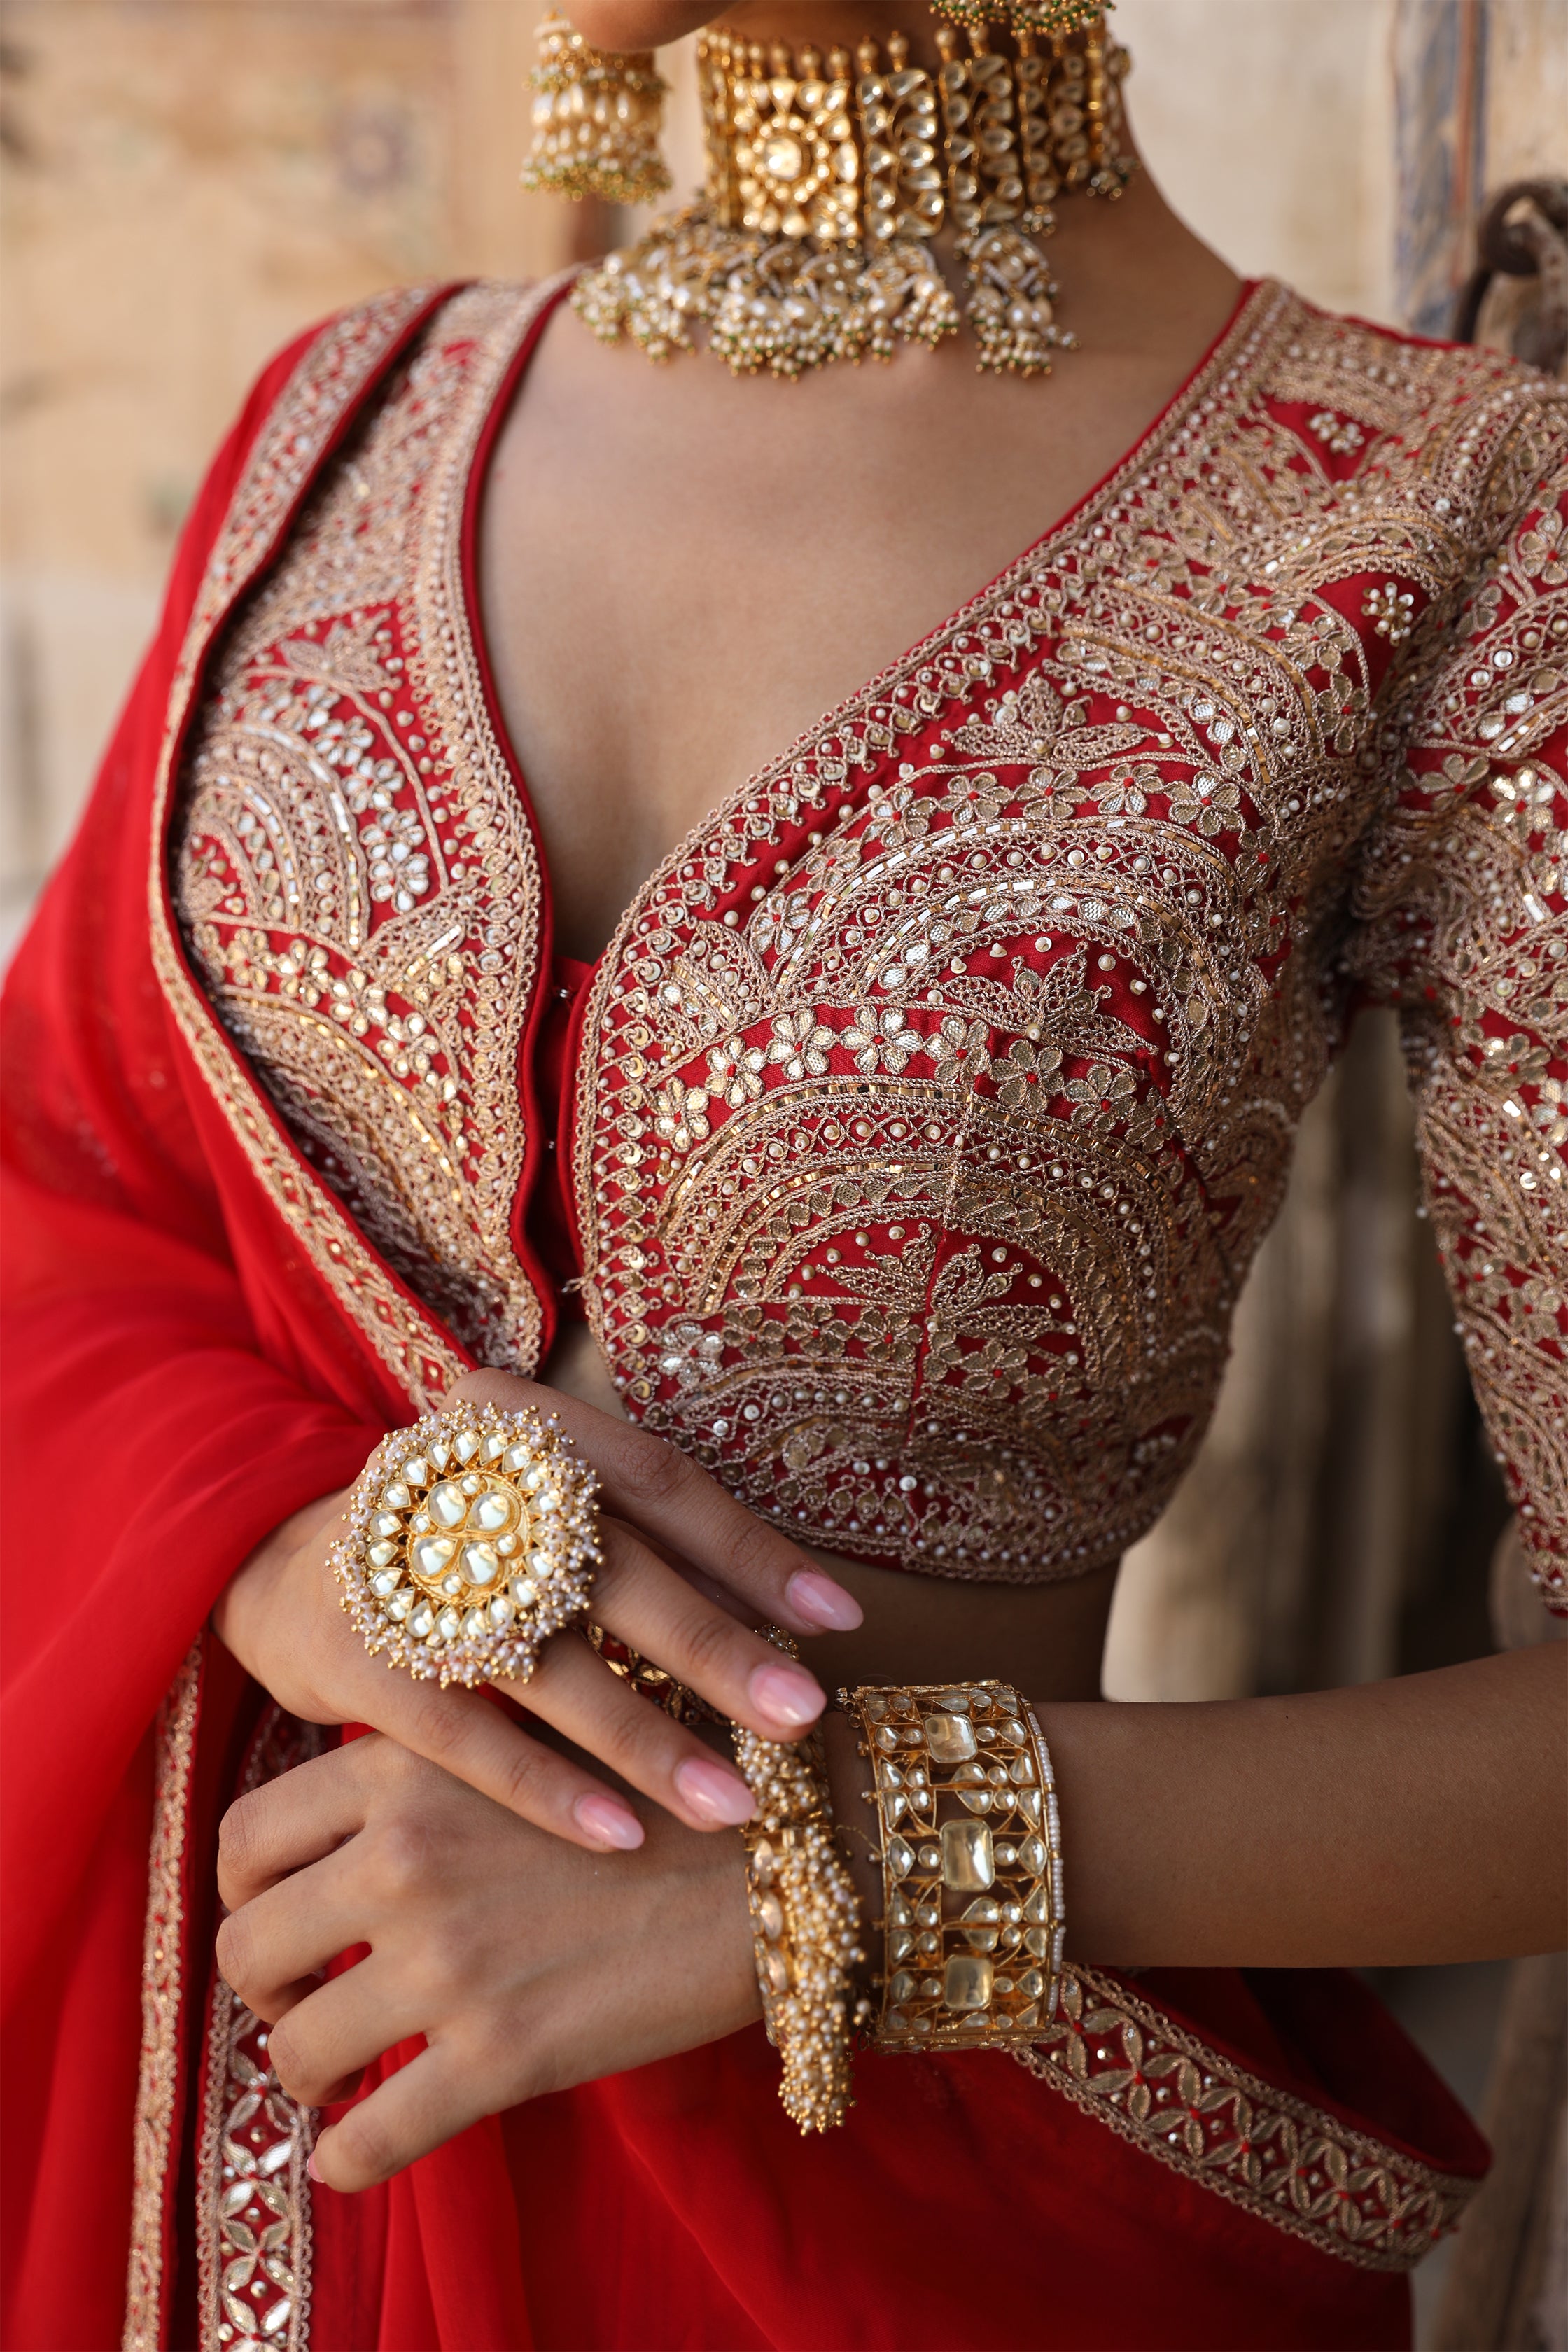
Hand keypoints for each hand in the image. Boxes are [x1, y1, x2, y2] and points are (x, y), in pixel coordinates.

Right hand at [213, 1368, 860, 1853]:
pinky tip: (621, 1835)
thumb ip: (648, 1551)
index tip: (839, 1622)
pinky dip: (546, 1786)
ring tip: (735, 1803)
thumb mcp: (544, 1517)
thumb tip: (799, 1624)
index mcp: (517, 1419)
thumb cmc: (467, 1547)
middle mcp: (455, 1474)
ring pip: (545, 1656)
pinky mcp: (348, 1649)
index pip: (655, 1477)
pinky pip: (465, 1730)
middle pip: (608, 1563)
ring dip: (646, 1738)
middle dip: (716, 1646)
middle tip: (805, 1717)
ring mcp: (393, 1562)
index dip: (750, 1549)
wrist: (281, 1570)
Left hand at [215, 1731, 759, 2190]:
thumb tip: (355, 1832)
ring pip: (294, 2048)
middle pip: (248, 1945)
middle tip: (314, 1999)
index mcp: (406, 1769)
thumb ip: (433, 1776)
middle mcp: (405, 1857)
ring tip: (348, 2075)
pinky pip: (367, 2141)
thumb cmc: (663, 1794)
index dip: (251, 1894)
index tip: (290, 1920)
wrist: (775, 1857)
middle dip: (269, 1988)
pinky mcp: (499, 2055)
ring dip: (308, 2073)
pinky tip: (358, 2155)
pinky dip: (347, 2161)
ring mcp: (448, 1960)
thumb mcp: (527, 1745)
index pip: (247, 1839)